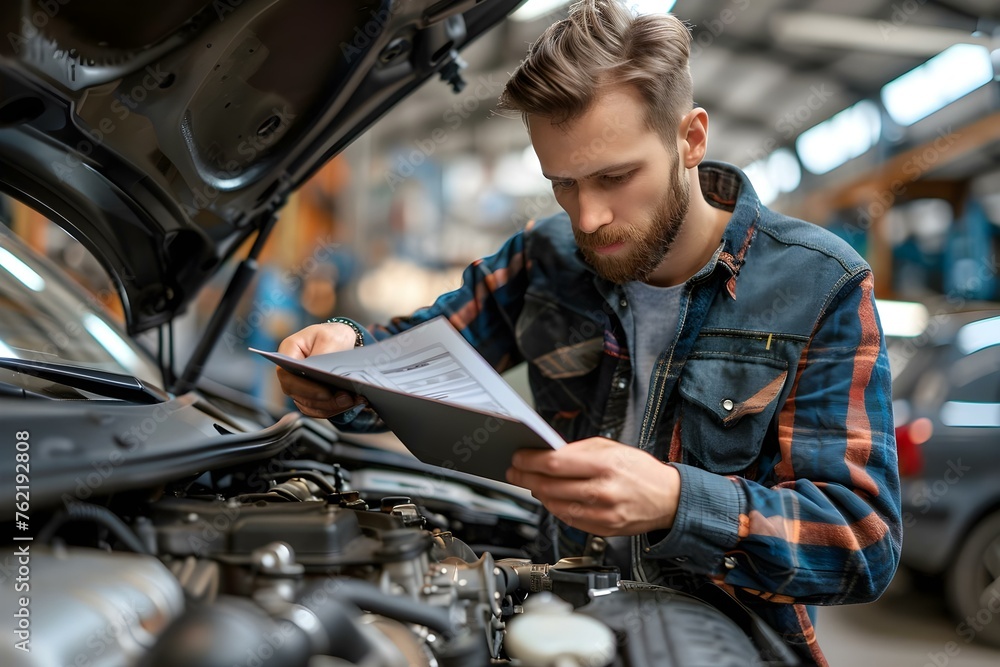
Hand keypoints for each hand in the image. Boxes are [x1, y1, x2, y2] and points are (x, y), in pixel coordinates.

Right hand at [276, 323, 365, 417]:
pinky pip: (317, 409)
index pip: (286, 375)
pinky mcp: (309, 396)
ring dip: (330, 407)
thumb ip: (323, 354)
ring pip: (308, 405)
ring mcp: (298, 385)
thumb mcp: (330, 337)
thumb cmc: (332, 335)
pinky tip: (350, 403)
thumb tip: (319, 372)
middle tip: (346, 398)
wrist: (341, 340)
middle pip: (297, 394)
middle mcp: (290, 371)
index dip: (304, 387)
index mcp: (289, 352)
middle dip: (323, 401)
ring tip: (352, 401)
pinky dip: (333, 409)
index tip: (326, 393)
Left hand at [506, 437, 680, 535]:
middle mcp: (602, 490)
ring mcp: (602, 513)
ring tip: (531, 484)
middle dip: (526, 478)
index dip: (530, 461)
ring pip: (556, 505)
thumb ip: (580, 451)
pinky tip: (550, 499)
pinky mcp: (603, 529)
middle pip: (550, 485)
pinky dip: (555, 509)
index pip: (555, 463)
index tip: (518, 457)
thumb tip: (549, 453)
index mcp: (604, 464)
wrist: (669, 499)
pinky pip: (569, 519)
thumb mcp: (612, 448)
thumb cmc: (641, 471)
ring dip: (538, 494)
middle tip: (515, 472)